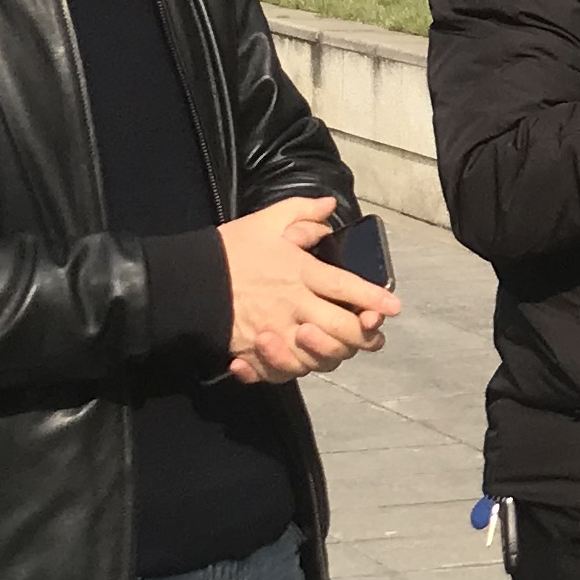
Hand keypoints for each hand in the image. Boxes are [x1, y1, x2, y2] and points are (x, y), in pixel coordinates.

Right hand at [217, 195, 399, 382]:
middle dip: (363, 334)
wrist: (185, 281)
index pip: (346, 287)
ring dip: (334, 353)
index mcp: (299, 272)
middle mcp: (293, 305)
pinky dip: (291, 370)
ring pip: (319, 356)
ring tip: (341, 346)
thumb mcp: (266, 221)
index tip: (394, 306)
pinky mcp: (254, 352)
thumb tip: (330, 207)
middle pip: (342, 329)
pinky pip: (282, 372)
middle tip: (372, 332)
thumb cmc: (229, 251)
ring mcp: (275, 332)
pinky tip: (298, 360)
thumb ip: (301, 213)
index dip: (374, 298)